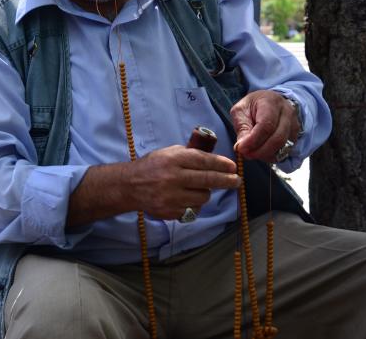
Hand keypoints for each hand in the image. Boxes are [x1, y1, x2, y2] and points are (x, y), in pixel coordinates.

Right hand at [123, 145, 240, 219]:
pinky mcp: (170, 211)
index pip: (204, 161)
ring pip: (203, 196)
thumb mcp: (167, 153)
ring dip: (205, 192)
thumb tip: (215, 160)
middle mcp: (173, 177)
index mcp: (173, 160)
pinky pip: (193, 209)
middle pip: (208, 180)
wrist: (130, 186)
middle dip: (227, 180)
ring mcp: (172, 197)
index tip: (232, 167)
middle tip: (236, 181)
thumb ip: (188, 155)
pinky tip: (186, 198)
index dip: (221, 164)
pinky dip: (194, 204)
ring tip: (198, 188)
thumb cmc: (151, 166)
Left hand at [231, 90, 300, 162]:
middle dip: (260, 151)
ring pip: (283, 146)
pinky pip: (285, 150)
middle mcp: (287, 112)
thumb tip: (242, 146)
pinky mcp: (295, 135)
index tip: (241, 148)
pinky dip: (272, 155)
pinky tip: (261, 152)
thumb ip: (241, 127)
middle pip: (278, 138)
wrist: (269, 102)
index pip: (266, 125)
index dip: (253, 140)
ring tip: (251, 153)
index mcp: (271, 102)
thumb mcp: (240, 111)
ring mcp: (294, 124)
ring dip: (265, 155)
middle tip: (246, 154)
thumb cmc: (252, 107)